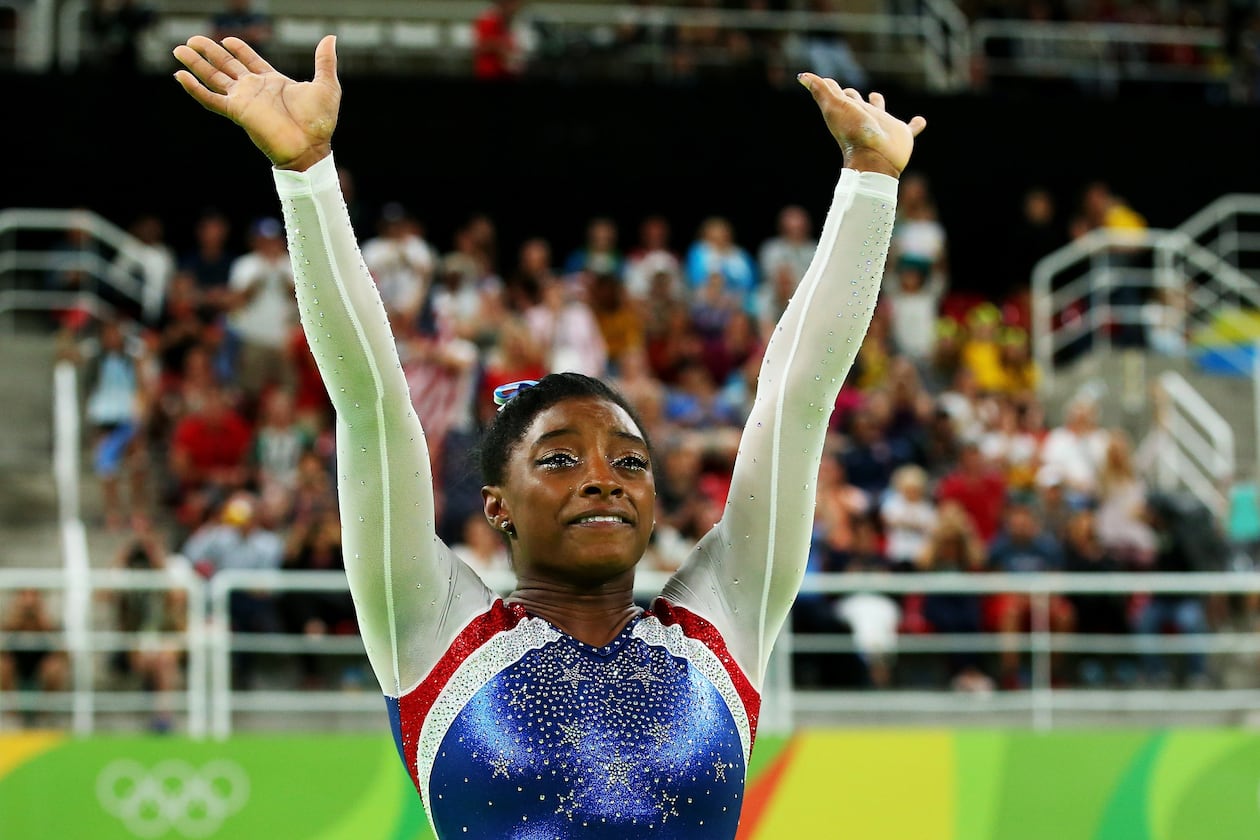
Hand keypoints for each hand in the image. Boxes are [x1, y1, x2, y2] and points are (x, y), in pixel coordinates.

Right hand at [173, 35, 340, 170]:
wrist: (311, 147)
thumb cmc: (320, 122)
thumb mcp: (326, 85)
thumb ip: (324, 61)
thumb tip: (330, 37)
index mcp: (273, 82)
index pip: (250, 60)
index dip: (238, 49)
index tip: (227, 38)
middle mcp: (255, 89)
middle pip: (226, 65)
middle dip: (209, 52)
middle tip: (192, 40)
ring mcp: (244, 100)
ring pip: (214, 77)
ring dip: (197, 64)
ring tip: (179, 50)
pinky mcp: (237, 111)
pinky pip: (211, 99)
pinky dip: (195, 89)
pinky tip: (181, 76)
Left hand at [798, 73, 925, 177]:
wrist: (874, 157)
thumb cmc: (853, 132)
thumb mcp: (834, 106)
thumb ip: (821, 90)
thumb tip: (802, 75)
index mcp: (852, 111)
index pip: (841, 96)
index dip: (833, 88)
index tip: (827, 83)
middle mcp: (867, 117)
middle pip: (859, 103)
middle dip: (853, 96)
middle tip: (848, 91)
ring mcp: (885, 127)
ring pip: (882, 112)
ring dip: (879, 103)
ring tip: (876, 96)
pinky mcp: (902, 136)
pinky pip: (911, 129)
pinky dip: (916, 125)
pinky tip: (921, 120)